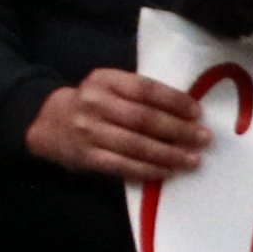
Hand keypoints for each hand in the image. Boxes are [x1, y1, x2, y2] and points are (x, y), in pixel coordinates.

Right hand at [24, 64, 219, 182]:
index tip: (197, 113)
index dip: (174, 101)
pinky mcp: (88, 157)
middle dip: (178, 130)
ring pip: (136, 145)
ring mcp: (90, 131)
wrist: (48, 123)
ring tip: (192, 159)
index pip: (146, 89)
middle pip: (144, 118)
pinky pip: (123, 165)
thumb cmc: (92, 104)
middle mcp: (96, 103)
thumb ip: (137, 94)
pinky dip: (148, 169)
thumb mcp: (108, 86)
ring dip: (169, 154)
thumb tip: (185, 111)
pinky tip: (168, 171)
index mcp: (105, 80)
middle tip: (203, 138)